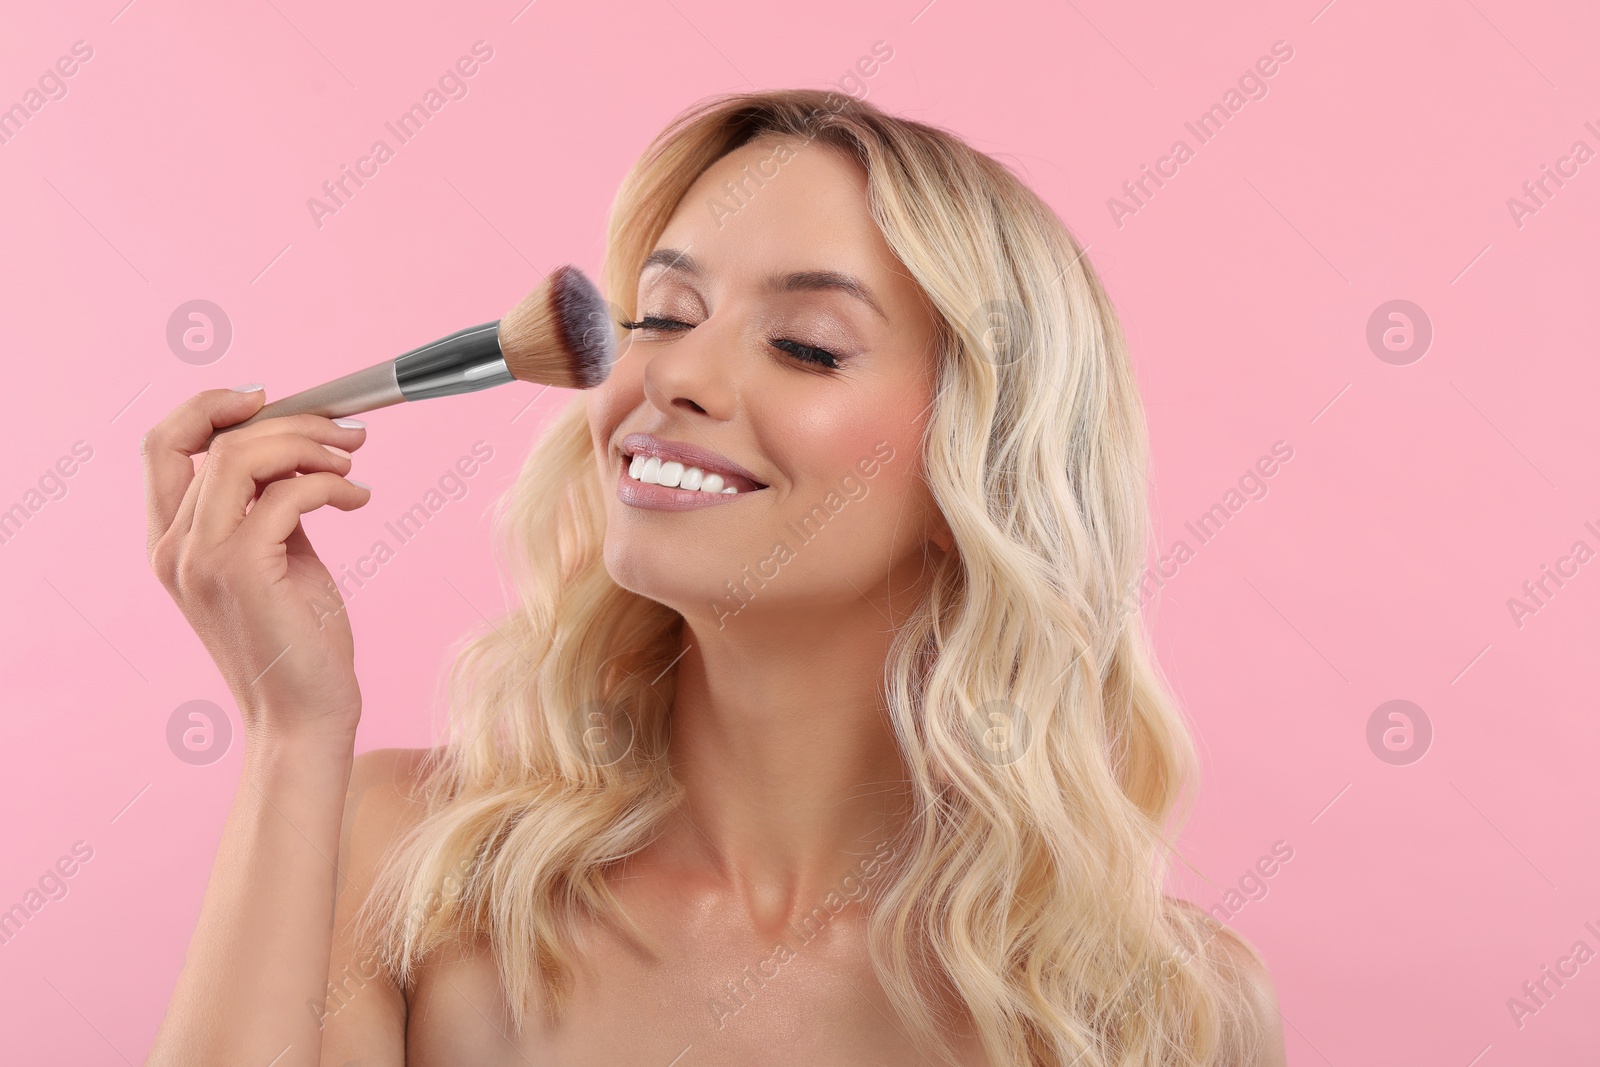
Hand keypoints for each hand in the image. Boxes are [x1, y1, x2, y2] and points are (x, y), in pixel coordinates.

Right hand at [142, 386, 372, 742]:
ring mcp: (200, 559)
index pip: (164, 445)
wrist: (305, 716)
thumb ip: (272, 508)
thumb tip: (298, 453)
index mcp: (173, 541)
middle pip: (208, 439)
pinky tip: (357, 499)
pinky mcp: (239, 570)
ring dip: (309, 445)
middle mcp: (173, 547)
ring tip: (352, 463)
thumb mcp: (280, 560)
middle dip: (284, 420)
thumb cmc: (299, 642)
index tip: (269, 398)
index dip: (211, 407)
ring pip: (242, 455)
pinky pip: (286, 494)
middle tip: (344, 433)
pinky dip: (329, 484)